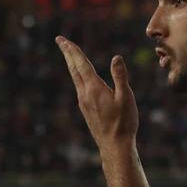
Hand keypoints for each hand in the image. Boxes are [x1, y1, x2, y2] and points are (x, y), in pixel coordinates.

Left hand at [56, 36, 138, 158]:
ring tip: (69, 54)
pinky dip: (77, 75)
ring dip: (72, 64)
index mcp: (94, 88)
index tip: (63, 39)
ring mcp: (83, 102)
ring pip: (75, 78)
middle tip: (60, 40)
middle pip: (74, 68)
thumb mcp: (126, 98)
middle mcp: (84, 94)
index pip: (81, 64)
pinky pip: (79, 86)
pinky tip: (80, 77)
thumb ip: (120, 77)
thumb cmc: (123, 123)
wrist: (114, 146)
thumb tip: (116, 57)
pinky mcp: (86, 109)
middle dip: (67, 53)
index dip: (72, 50)